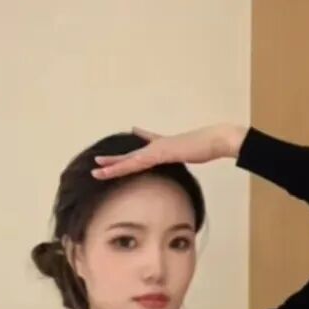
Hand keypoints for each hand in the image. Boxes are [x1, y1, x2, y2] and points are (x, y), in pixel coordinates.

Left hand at [92, 123, 244, 179]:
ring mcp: (157, 149)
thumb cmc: (202, 145)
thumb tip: (168, 147)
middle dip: (112, 162)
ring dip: (114, 165)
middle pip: (128, 157)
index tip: (107, 162)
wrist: (214, 139)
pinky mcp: (163, 151)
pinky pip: (143, 161)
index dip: (122, 160)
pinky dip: (131, 164)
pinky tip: (120, 166)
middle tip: (94, 164)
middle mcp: (155, 147)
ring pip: (131, 160)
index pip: (136, 155)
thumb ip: (173, 148)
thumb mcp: (183, 150)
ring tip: (98, 168)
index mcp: (158, 148)